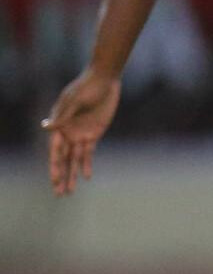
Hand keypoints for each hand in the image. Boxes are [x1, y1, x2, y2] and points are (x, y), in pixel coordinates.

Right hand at [42, 68, 120, 196]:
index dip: (55, 166)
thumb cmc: (86, 87)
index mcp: (59, 125)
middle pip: (63, 159)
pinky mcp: (95, 133)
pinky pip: (89, 152)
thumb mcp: (74, 101)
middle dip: (61, 176)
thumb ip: (63, 116)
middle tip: (59, 194)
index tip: (55, 180)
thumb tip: (46, 128)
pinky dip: (87, 164)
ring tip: (70, 192)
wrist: (104, 80)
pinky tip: (86, 176)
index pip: (55, 151)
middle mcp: (68, 133)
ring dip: (72, 175)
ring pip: (75, 160)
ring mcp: (81, 134)